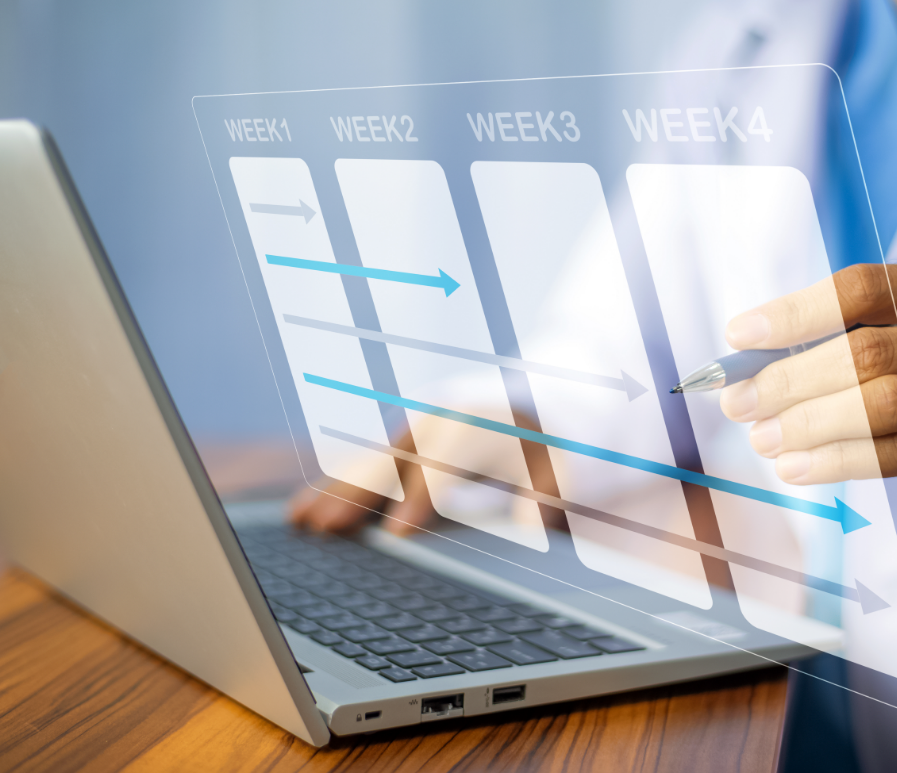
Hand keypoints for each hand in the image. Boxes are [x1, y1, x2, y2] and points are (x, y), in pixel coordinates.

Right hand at [288, 410, 560, 534]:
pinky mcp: (409, 440)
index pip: (445, 465)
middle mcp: (443, 418)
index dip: (420, 500)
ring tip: (297, 522)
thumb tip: (534, 524)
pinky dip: (338, 487)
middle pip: (392, 457)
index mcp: (482, 422)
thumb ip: (550, 496)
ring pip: (370, 460)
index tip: (395, 535)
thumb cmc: (563, 440)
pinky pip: (368, 464)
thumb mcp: (569, 467)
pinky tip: (303, 513)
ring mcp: (421, 426)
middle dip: (357, 492)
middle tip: (322, 527)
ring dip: (333, 489)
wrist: (556, 393)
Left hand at [719, 262, 896, 537]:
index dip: (796, 312)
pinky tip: (797, 467)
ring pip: (882, 405)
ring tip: (763, 439)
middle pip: (870, 351)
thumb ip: (844, 336)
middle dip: (791, 378)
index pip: (864, 287)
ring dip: (809, 423)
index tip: (740, 336)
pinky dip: (837, 460)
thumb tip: (748, 359)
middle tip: (740, 402)